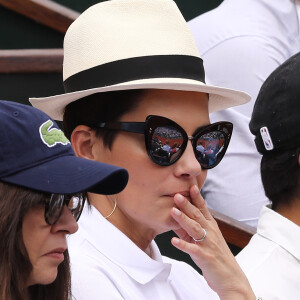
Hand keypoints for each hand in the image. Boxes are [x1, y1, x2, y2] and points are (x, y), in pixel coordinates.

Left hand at [170, 185, 254, 299]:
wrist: (232, 279)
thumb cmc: (217, 257)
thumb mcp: (206, 239)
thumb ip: (192, 228)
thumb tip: (176, 217)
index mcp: (211, 226)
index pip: (203, 209)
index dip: (197, 197)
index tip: (191, 186)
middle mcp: (211, 233)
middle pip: (197, 216)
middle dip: (187, 205)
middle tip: (177, 195)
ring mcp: (208, 244)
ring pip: (194, 229)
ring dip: (183, 219)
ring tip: (173, 211)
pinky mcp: (205, 257)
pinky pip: (193, 250)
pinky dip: (183, 245)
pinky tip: (173, 241)